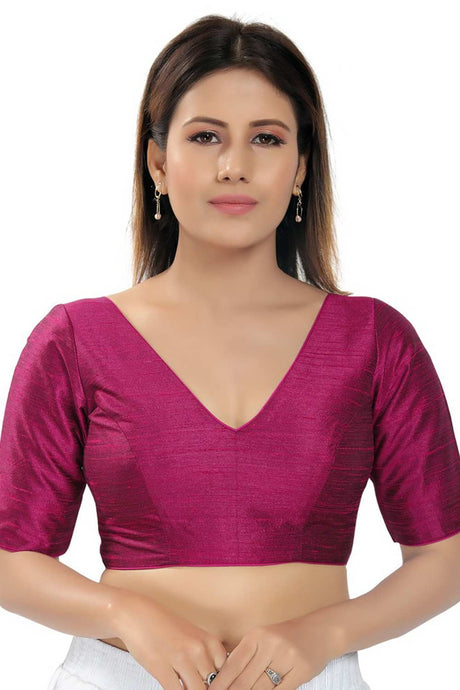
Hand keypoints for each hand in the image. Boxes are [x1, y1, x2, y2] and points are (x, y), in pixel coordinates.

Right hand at [111, 590, 228, 689]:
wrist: (135, 613)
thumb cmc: (164, 626)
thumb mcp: (192, 637)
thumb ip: (204, 657)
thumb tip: (212, 682)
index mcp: (209, 641)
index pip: (226, 672)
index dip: (219, 684)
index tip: (210, 684)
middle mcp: (198, 649)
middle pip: (213, 684)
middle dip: (205, 689)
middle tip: (197, 687)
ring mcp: (180, 658)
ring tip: (185, 687)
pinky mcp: (161, 667)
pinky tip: (173, 688)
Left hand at [208, 613, 341, 689]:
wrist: (320, 631)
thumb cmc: (285, 638)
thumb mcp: (262, 639)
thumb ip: (245, 655)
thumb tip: (222, 676)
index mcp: (256, 636)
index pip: (233, 664)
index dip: (220, 683)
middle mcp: (270, 644)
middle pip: (245, 680)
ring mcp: (286, 658)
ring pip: (261, 689)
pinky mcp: (300, 671)